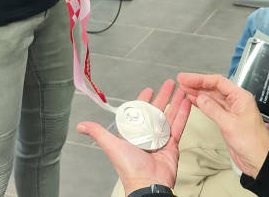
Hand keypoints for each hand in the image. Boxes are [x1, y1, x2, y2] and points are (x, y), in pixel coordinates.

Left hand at [77, 80, 190, 194]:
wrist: (148, 183)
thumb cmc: (129, 168)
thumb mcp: (111, 145)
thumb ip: (98, 133)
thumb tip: (81, 126)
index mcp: (134, 134)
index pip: (140, 112)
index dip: (144, 99)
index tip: (149, 89)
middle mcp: (147, 135)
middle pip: (157, 110)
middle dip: (164, 96)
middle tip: (170, 83)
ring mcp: (161, 139)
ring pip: (170, 115)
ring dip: (176, 102)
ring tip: (182, 90)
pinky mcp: (172, 145)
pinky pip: (179, 126)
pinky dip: (184, 114)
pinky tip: (187, 104)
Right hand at [177, 72, 268, 178]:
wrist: (259, 160)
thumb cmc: (253, 143)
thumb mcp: (230, 124)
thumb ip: (214, 110)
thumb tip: (200, 98)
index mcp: (241, 97)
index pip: (218, 82)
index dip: (201, 79)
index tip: (187, 78)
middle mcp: (236, 101)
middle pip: (214, 88)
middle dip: (197, 84)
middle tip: (182, 81)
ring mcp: (231, 111)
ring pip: (212, 97)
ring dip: (198, 93)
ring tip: (184, 89)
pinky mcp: (227, 120)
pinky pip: (213, 108)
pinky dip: (202, 104)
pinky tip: (194, 101)